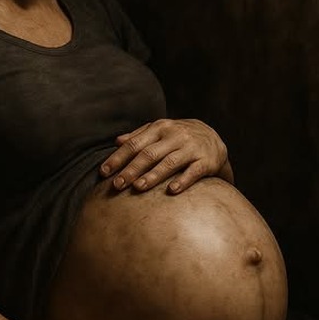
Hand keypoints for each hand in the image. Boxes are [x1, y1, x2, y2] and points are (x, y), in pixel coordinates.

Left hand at [100, 119, 234, 193]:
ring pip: (169, 162)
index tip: (104, 172)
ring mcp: (191, 148)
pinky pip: (193, 172)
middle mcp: (175, 136)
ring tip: (138, 188)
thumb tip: (116, 141)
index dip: (118, 158)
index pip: (134, 143)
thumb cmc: (179, 138)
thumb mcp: (160, 131)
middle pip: (149, 154)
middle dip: (131, 170)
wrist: (214, 138)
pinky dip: (182, 181)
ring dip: (153, 176)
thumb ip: (139, 135)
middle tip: (117, 185)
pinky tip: (171, 191)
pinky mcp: (206, 161)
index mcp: (160, 128)